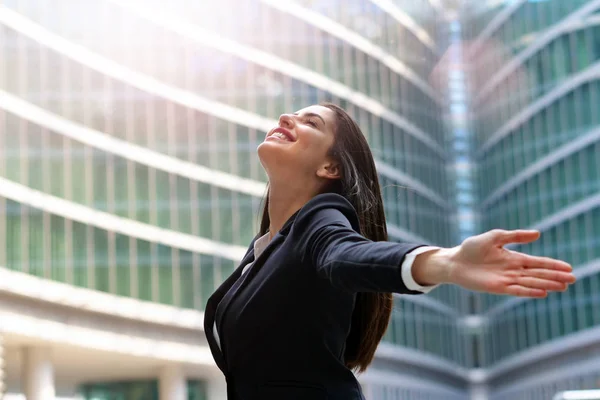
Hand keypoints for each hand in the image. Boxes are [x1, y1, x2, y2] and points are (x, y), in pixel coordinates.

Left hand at [444, 229, 575, 296]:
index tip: (568, 267)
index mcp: (513, 258)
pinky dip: (529, 291)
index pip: (537, 262)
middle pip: (538, 274)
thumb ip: (515, 236)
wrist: (454, 261)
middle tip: (572, 279)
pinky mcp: (497, 288)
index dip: (552, 265)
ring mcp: (506, 280)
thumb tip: (538, 234)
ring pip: (531, 282)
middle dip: (555, 276)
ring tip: (563, 287)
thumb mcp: (494, 237)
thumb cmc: (472, 248)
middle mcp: (513, 270)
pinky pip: (517, 290)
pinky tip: (542, 292)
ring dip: (546, 284)